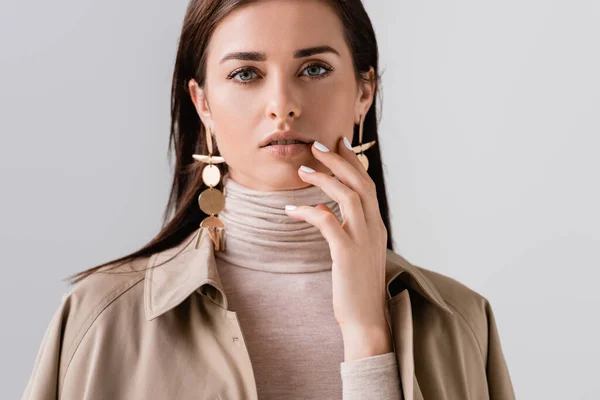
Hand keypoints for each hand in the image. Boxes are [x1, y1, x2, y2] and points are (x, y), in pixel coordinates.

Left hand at [284, 136, 389, 336]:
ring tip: (304, 168)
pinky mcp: (347, 252)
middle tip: (318, 144)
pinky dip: (308, 211)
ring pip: (348, 196)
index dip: (353, 162)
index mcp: (376, 227)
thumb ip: (344, 230)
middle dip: (339, 159)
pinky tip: (291, 210)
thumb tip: (323, 212)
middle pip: (360, 183)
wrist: (365, 321)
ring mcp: (362, 239)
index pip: (367, 185)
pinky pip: (326, 221)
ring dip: (325, 178)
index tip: (340, 143)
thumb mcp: (354, 254)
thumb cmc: (356, 289)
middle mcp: (374, 228)